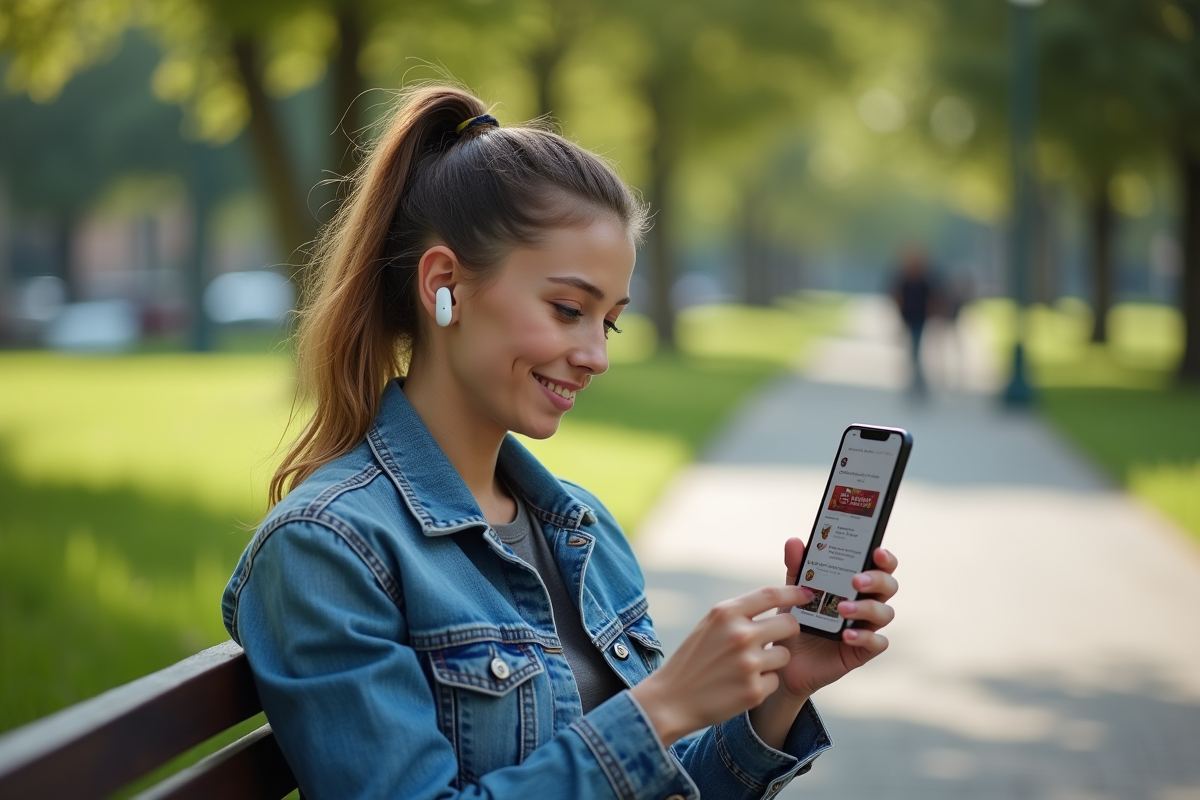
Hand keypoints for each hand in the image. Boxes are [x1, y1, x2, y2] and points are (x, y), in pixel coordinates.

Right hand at [629, 584, 810, 747]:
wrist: (672, 698)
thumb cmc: (694, 658)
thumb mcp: (710, 624)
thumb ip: (740, 612)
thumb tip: (777, 601)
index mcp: (726, 613)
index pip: (771, 594)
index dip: (794, 593)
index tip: (807, 594)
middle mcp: (739, 635)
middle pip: (789, 624)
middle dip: (790, 630)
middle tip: (777, 637)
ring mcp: (748, 664)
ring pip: (784, 654)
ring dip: (773, 660)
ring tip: (746, 667)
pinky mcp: (754, 691)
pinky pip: (775, 680)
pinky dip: (763, 683)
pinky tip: (740, 686)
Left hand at [747, 541, 898, 747]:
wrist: (785, 659)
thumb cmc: (796, 620)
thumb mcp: (792, 592)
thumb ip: (796, 567)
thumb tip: (794, 541)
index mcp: (854, 584)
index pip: (879, 566)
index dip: (884, 558)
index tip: (876, 550)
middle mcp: (866, 603)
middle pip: (889, 587)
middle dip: (877, 580)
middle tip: (856, 581)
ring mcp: (866, 627)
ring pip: (885, 613)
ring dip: (867, 608)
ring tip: (842, 608)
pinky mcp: (862, 651)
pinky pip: (877, 643)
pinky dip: (865, 637)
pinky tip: (846, 635)